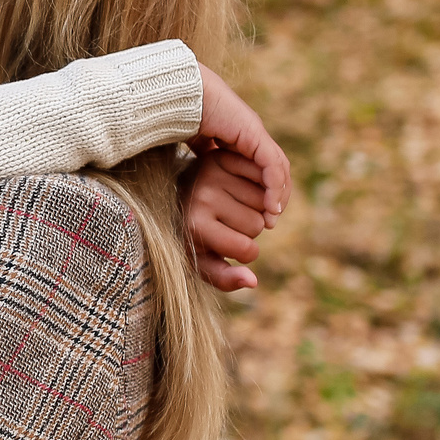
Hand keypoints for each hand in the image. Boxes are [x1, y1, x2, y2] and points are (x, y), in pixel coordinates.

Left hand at [184, 147, 272, 291]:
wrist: (174, 200)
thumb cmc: (192, 236)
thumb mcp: (202, 262)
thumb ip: (225, 279)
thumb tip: (253, 281)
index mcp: (196, 226)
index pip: (248, 250)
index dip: (246, 252)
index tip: (227, 244)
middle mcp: (201, 198)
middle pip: (258, 224)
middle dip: (250, 227)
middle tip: (224, 220)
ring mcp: (211, 174)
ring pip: (265, 201)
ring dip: (256, 206)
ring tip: (229, 203)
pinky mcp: (222, 157)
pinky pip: (264, 177)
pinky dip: (261, 185)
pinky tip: (240, 188)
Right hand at [194, 65, 289, 219]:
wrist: (178, 96)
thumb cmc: (180, 114)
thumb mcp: (196, 142)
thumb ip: (204, 153)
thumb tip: (200, 168)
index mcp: (241, 135)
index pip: (263, 166)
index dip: (264, 190)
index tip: (258, 214)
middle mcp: (253, 134)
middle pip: (277, 168)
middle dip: (276, 195)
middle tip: (271, 221)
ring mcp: (255, 133)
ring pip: (279, 167)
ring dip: (278, 194)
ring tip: (272, 217)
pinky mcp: (253, 134)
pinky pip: (272, 164)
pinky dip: (274, 186)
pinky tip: (270, 205)